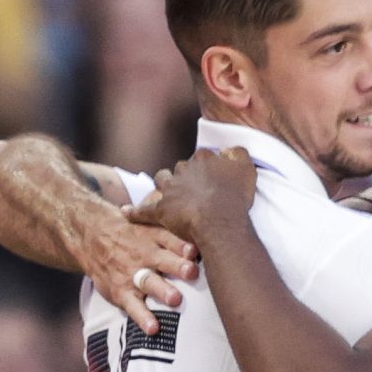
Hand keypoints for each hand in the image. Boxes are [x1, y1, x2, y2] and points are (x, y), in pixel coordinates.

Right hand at [69, 179, 200, 334]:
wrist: (91, 234)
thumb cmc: (132, 233)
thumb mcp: (149, 225)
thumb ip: (176, 234)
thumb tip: (211, 238)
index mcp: (152, 236)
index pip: (169, 238)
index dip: (183, 244)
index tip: (196, 250)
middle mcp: (143, 254)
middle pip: (162, 260)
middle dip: (178, 266)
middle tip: (192, 272)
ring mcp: (132, 274)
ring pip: (148, 282)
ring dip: (162, 290)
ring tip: (175, 299)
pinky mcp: (121, 292)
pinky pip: (132, 306)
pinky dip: (142, 318)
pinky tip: (153, 329)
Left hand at [128, 148, 256, 253]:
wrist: (219, 221)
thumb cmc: (235, 197)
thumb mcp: (245, 167)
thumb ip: (238, 153)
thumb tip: (230, 150)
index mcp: (202, 158)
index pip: (203, 157)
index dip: (208, 168)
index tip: (214, 179)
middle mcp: (183, 169)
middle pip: (182, 168)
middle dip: (186, 176)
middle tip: (195, 190)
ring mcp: (170, 189)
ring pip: (161, 181)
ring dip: (164, 185)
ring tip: (167, 193)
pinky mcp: (161, 210)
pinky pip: (144, 211)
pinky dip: (134, 212)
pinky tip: (126, 212)